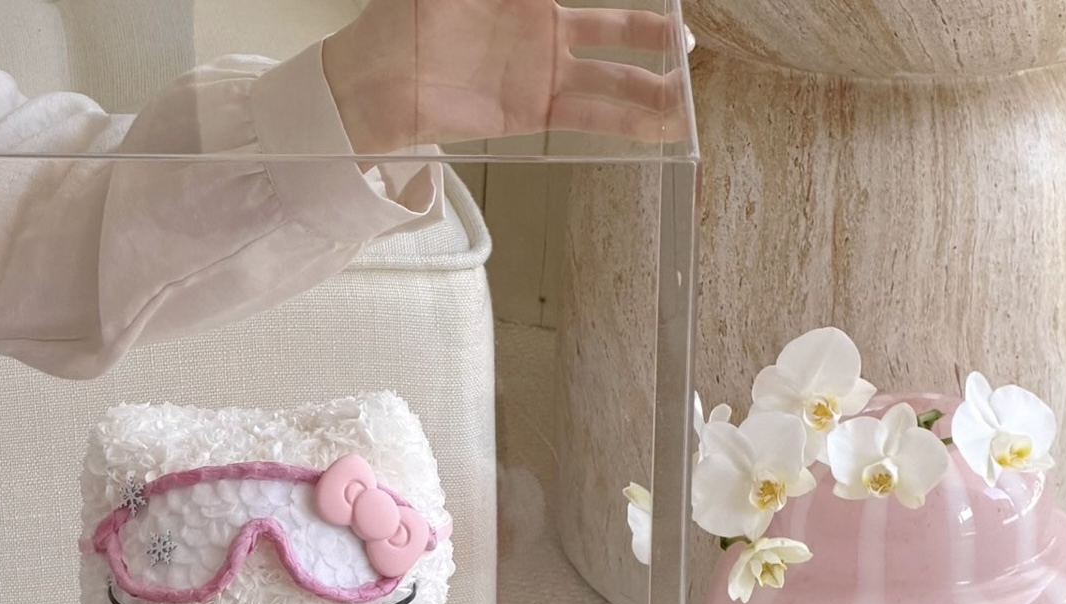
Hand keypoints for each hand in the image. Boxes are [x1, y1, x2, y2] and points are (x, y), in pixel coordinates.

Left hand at [322, 0, 685, 152]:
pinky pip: (587, 117)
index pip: (590, 0)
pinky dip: (623, 123)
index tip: (667, 10)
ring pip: (608, 82)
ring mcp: (540, 79)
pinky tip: (657, 128)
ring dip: (649, 92)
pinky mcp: (532, 117)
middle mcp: (542, 37)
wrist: (375, 81)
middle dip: (651, 42)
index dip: (628, 11)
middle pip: (611, 37)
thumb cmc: (406, 18)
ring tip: (687, 101)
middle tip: (690, 48)